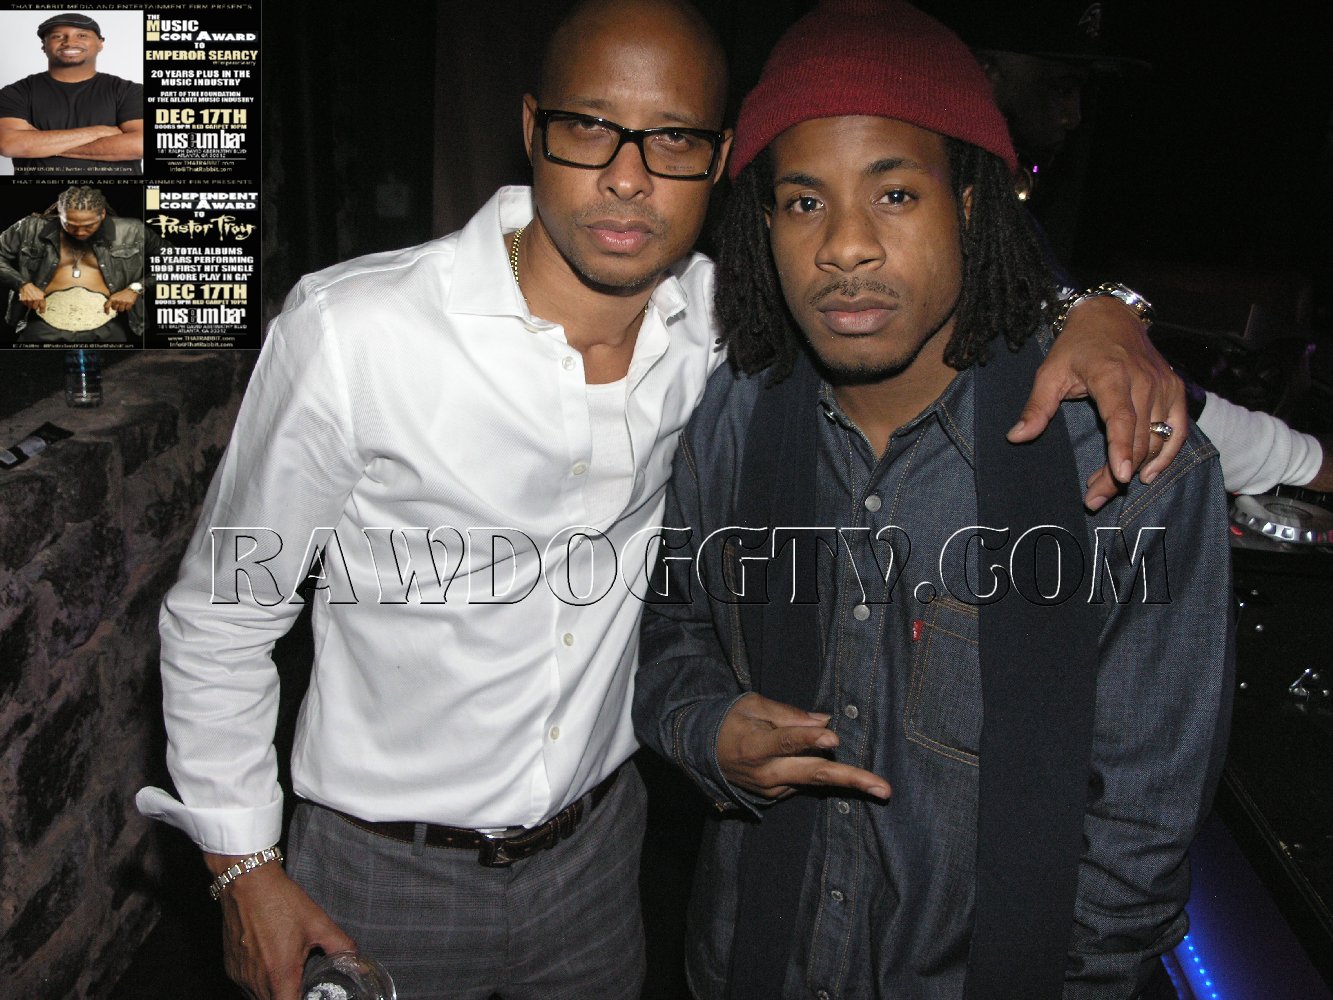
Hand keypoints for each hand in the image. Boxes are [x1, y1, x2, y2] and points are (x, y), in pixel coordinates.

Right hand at [18, 282, 45, 313]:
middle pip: (35, 308)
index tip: (41, 312)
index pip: (42, 307)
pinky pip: (24, 304)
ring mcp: (28, 300)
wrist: (26, 285)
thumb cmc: (34, 289)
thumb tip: (43, 306)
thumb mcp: (41, 293)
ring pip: (29, 306)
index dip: (42, 310)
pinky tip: (27, 299)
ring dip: (30, 304)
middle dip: (35, 306)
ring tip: (30, 300)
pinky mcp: (23, 299)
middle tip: (35, 304)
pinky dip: (25, 302)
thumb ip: (43, 300)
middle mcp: (34, 299)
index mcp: (40, 298)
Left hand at [105, 288, 138, 312]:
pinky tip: (127, 304)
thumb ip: (111, 301)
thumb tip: (107, 307)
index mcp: (112, 298)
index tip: (107, 313)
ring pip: (121, 310)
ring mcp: (123, 302)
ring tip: (123, 304)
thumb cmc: (122, 294)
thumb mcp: (115, 295)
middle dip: (116, 307)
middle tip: (118, 304)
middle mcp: (117, 300)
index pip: (107, 305)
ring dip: (122, 308)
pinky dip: (127, 307)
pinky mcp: (129, 303)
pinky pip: (127, 309)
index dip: (106, 310)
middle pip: (114, 309)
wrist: (130, 291)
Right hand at [205, 853, 356, 999]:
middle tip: (304, 984)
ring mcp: (241, 976)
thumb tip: (358, 961)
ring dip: (275, 992)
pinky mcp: (231, 968)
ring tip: (289, 973)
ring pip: (259, 997)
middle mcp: (256, 980)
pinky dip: (260, 983)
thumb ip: (340, 945)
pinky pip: (247, 987)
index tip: (312, 995)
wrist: (247, 883)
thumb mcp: (318, 922)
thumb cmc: (281, 901)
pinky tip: (272, 964)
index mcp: (279, 973)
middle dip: (290, 997)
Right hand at [717, 692, 890, 799]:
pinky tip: (825, 763)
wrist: (701, 752)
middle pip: (813, 774)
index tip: (833, 739)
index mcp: (754, 746)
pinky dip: (818, 771)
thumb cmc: (730, 720)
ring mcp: (772, 789)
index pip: (785, 742)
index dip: (809, 739)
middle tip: (884, 789)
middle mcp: (764, 773)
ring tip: (878, 785)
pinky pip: (804, 780)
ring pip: (815, 780)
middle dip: (852, 780)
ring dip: (847, 779)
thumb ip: (788, 714)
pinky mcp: (777, 796)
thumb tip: (824, 722)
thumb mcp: (753, 706)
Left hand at [1008, 295, 1186, 510]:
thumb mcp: (1050, 371)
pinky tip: (1148, 474)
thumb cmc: (1077, 346)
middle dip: (1117, 474)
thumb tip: (1016, 437)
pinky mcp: (1174, 390)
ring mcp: (1163, 385)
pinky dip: (1167, 454)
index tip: (1121, 476)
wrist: (1111, 316)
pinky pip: (1178, 429)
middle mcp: (1143, 381)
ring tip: (1108, 488)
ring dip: (1136, 469)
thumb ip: (1036, 407)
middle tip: (1094, 498)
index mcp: (1111, 375)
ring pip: (1156, 439)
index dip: (1121, 448)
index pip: (1121, 418)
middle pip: (1137, 437)